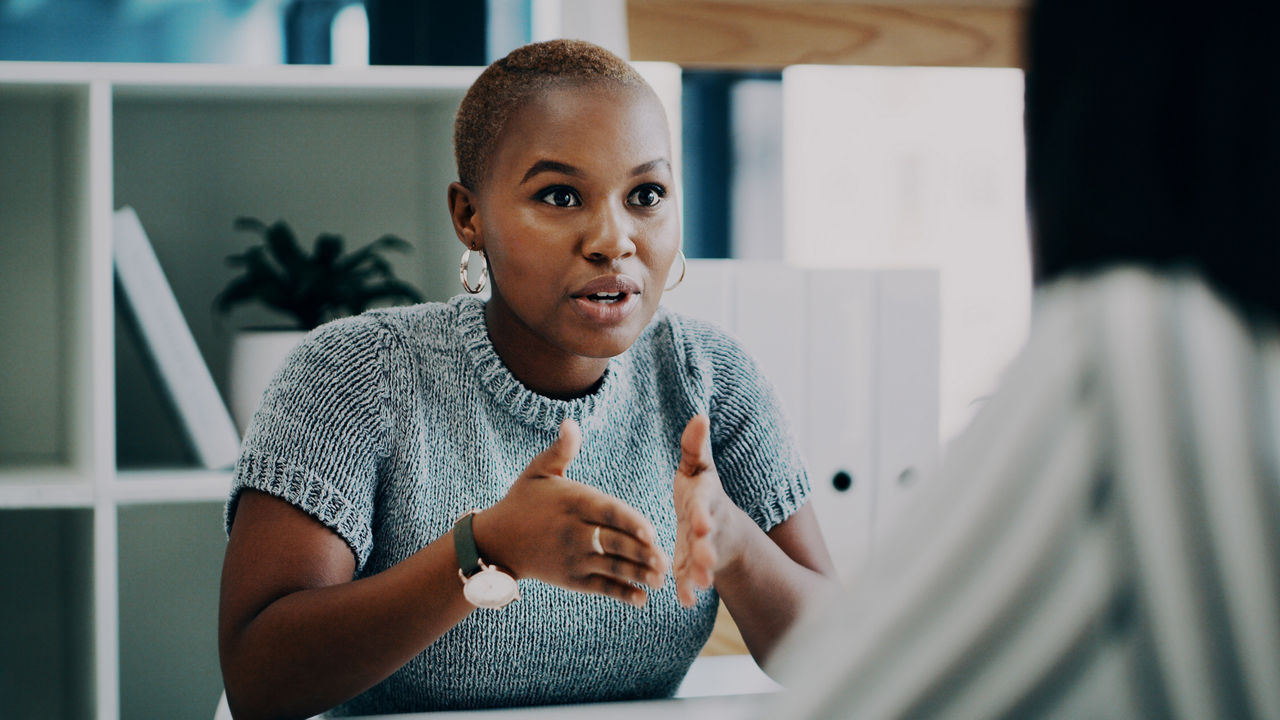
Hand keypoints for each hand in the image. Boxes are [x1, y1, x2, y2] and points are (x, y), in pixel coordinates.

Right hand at [474, 419, 669, 606]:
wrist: (497, 541)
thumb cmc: (524, 500)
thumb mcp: (538, 471)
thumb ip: (561, 450)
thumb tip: (571, 423)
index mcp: (572, 502)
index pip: (606, 513)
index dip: (629, 522)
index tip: (651, 531)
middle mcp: (573, 532)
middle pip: (613, 543)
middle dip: (641, 553)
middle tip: (665, 561)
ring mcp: (572, 558)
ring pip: (610, 567)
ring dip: (637, 575)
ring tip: (661, 580)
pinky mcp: (571, 578)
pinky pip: (599, 587)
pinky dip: (620, 593)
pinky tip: (641, 598)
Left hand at [673, 414, 748, 607]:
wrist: (714, 524)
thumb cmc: (699, 490)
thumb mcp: (698, 467)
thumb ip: (696, 446)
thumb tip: (699, 415)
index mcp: (705, 499)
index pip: (705, 505)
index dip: (704, 514)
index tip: (701, 524)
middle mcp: (708, 525)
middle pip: (708, 538)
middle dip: (708, 549)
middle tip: (706, 561)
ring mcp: (703, 548)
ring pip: (703, 562)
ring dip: (701, 572)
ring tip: (700, 584)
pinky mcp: (693, 565)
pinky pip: (691, 578)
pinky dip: (688, 588)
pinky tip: (684, 599)